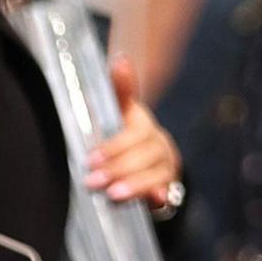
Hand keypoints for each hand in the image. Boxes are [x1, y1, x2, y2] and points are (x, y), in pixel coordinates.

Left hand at [89, 54, 181, 205]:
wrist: (150, 172)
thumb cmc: (124, 145)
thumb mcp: (112, 123)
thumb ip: (111, 97)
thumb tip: (120, 61)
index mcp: (137, 120)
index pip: (128, 107)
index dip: (118, 109)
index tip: (108, 106)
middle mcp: (155, 138)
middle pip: (142, 146)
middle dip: (117, 162)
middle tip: (92, 176)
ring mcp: (164, 162)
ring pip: (154, 169)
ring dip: (133, 181)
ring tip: (112, 193)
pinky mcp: (169, 184)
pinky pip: (167, 188)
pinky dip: (160, 192)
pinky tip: (155, 198)